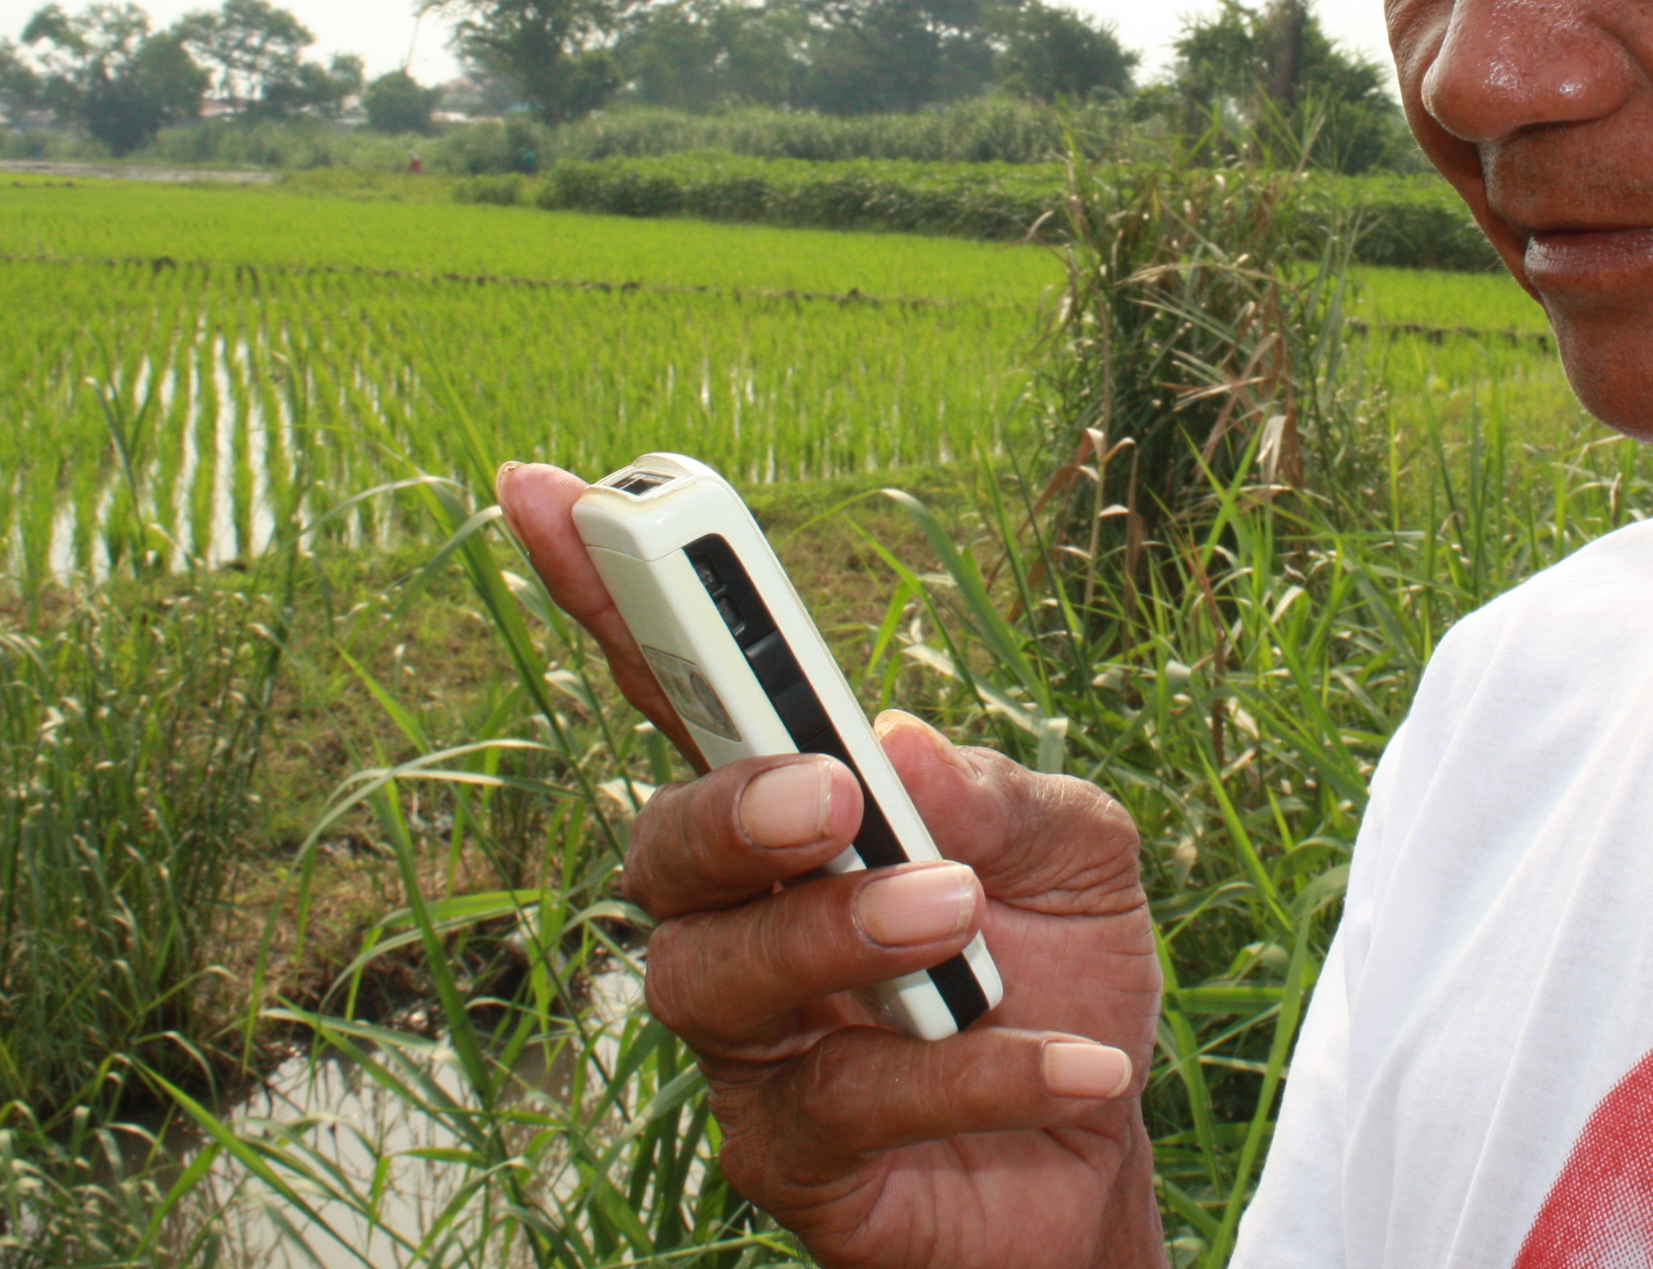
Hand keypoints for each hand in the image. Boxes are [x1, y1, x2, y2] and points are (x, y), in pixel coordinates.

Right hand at [497, 463, 1168, 1268]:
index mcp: (797, 814)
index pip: (679, 696)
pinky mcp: (793, 1159)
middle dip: (729, 810)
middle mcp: (742, 920)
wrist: (1102, 1161)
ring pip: (715, 979)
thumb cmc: (1059, 978)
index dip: (607, 597)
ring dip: (836, 934)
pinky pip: (840, 1106)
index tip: (550, 491)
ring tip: (956, 917)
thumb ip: (1003, 791)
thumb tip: (901, 738)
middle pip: (661, 848)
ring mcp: (753, 1045)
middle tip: (830, 793)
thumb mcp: (1076, 854)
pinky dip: (967, 1074)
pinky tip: (1070, 1060)